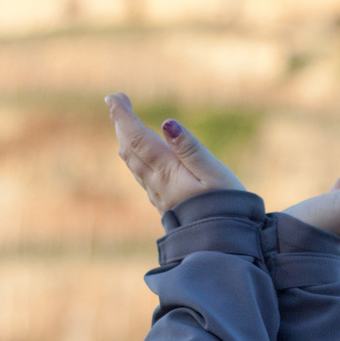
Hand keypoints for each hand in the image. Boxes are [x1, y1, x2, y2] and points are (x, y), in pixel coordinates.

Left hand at [106, 93, 244, 213]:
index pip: (138, 138)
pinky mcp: (166, 203)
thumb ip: (190, 148)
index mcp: (168, 172)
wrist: (225, 244)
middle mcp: (157, 183)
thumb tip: (166, 123)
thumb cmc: (226, 206)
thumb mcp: (214, 173)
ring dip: (125, 140)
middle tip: (117, 100)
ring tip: (122, 122)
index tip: (113, 96)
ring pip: (133, 163)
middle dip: (120, 123)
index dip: (123, 116)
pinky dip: (135, 157)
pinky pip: (142, 175)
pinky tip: (139, 155)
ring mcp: (159, 194)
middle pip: (130, 149)